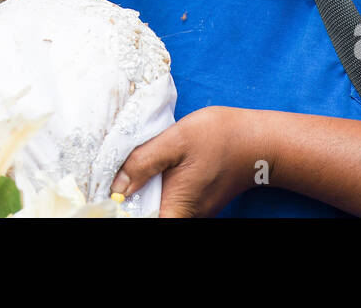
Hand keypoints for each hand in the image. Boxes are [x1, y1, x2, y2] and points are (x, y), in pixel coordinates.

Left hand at [111, 106, 260, 217]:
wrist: (258, 140)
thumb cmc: (221, 138)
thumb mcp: (177, 141)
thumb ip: (144, 162)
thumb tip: (116, 187)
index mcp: (176, 209)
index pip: (139, 222)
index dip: (119, 212)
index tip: (102, 197)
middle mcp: (182, 216)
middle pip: (143, 215)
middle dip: (124, 201)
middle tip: (108, 176)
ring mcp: (189, 211)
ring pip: (153, 207)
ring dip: (137, 193)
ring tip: (123, 169)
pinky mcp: (193, 201)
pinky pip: (163, 200)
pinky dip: (150, 187)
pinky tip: (143, 168)